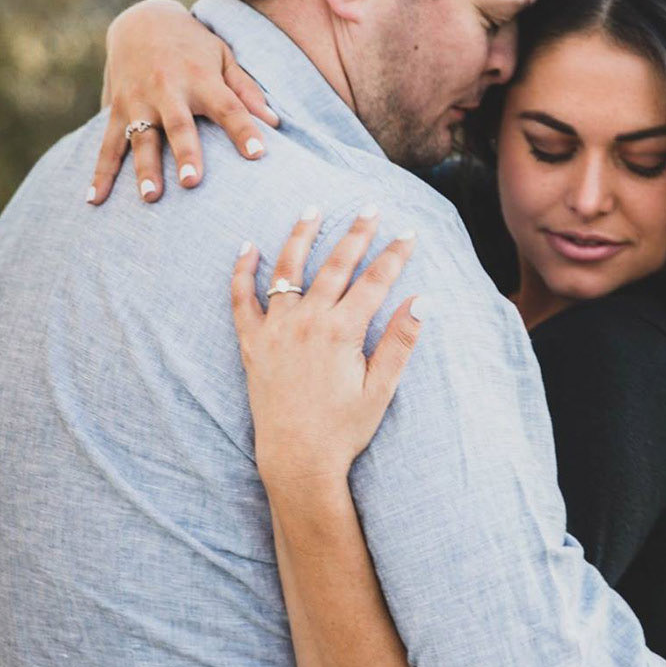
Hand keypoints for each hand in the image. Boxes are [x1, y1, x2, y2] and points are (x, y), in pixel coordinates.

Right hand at [88, 0, 279, 204]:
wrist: (141, 20)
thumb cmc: (193, 45)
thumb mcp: (223, 56)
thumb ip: (247, 90)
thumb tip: (276, 123)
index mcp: (200, 77)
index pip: (228, 106)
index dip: (243, 129)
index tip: (259, 154)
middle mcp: (167, 89)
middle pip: (178, 125)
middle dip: (185, 153)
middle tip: (192, 182)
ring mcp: (138, 101)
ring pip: (140, 138)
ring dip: (144, 169)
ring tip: (151, 198)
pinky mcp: (116, 109)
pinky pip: (108, 145)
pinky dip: (101, 172)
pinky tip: (96, 199)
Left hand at [232, 206, 422, 497]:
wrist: (296, 458)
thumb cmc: (343, 428)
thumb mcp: (380, 388)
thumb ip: (399, 342)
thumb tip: (423, 303)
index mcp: (342, 332)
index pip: (374, 281)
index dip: (394, 255)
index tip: (409, 233)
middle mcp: (307, 322)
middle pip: (335, 265)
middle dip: (356, 233)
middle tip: (370, 208)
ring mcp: (276, 329)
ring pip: (288, 270)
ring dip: (302, 236)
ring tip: (313, 210)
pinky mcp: (253, 343)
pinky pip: (242, 299)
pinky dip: (243, 272)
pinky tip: (249, 247)